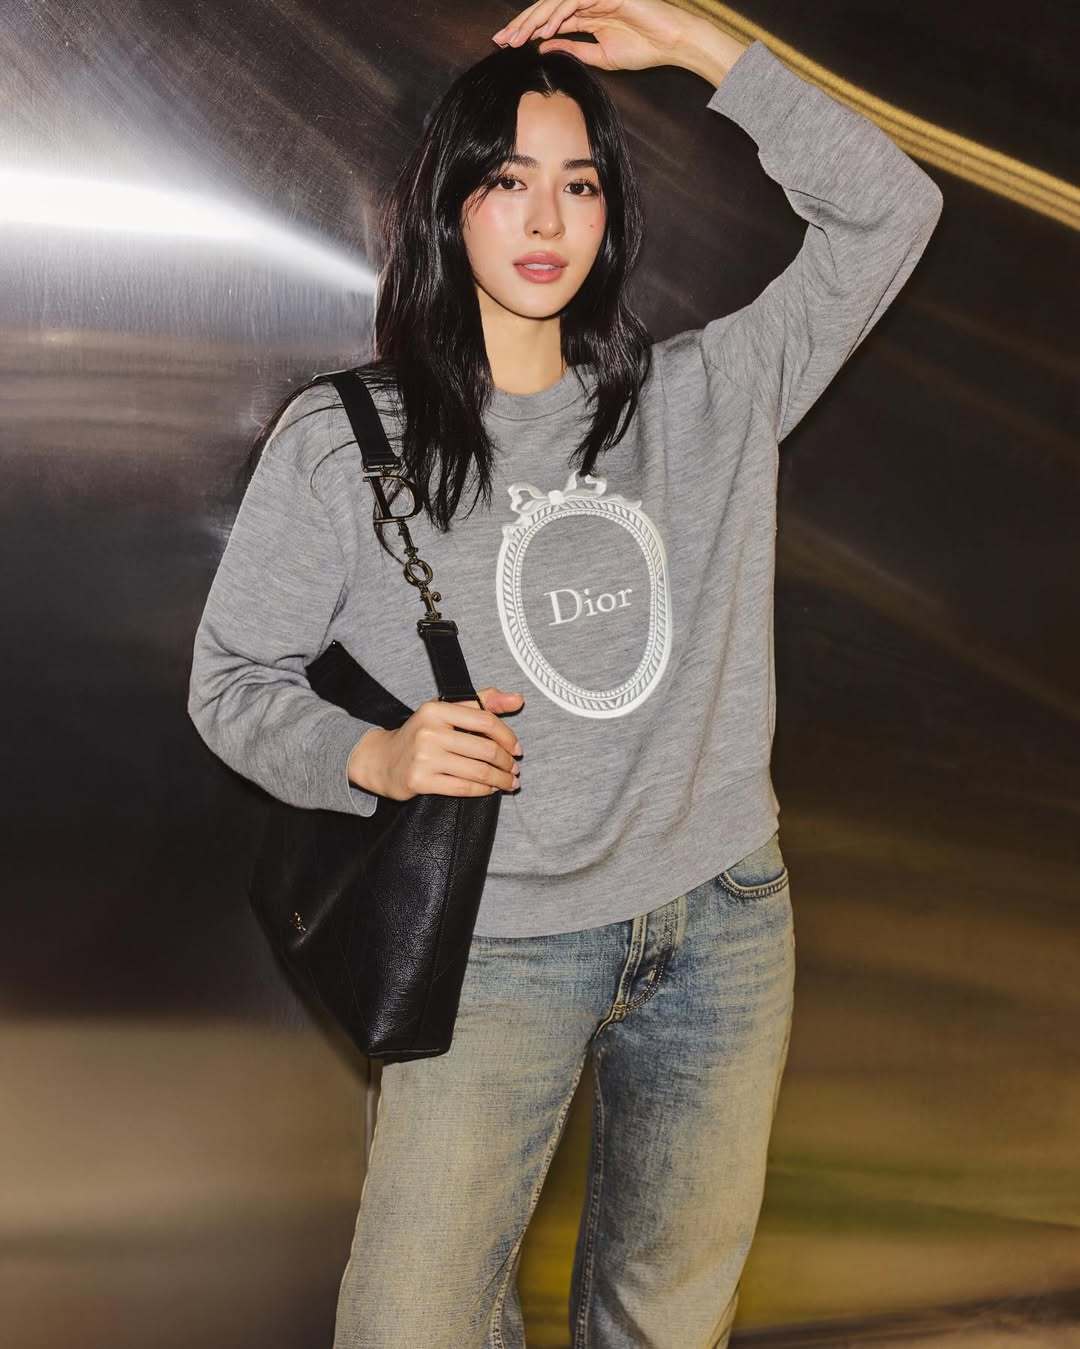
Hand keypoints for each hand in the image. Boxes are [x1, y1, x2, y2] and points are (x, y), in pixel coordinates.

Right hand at [348, 687, 523, 800]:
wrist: (380, 759)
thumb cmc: (420, 734)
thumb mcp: (445, 710)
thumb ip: (482, 702)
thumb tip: (518, 699)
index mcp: (437, 710)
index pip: (485, 721)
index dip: (508, 737)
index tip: (517, 748)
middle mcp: (430, 731)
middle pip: (485, 749)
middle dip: (507, 763)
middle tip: (515, 769)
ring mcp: (424, 757)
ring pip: (477, 771)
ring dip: (500, 779)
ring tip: (509, 782)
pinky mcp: (420, 781)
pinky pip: (462, 788)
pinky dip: (483, 790)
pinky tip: (491, 789)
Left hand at [492, 0, 693, 72]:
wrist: (670, 42)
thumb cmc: (643, 49)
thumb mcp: (600, 56)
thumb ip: (573, 49)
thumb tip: (544, 49)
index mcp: (585, 15)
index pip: (549, 21)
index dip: (527, 32)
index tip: (507, 46)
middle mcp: (586, 1)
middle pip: (546, 9)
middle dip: (521, 25)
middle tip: (501, 41)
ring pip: (555, 2)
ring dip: (534, 21)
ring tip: (516, 38)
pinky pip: (573, 0)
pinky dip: (557, 14)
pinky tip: (544, 31)